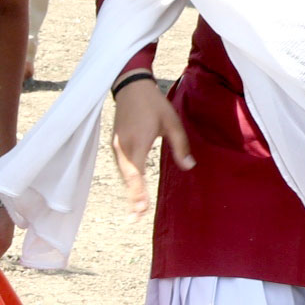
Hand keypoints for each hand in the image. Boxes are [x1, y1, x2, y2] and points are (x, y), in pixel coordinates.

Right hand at [109, 77, 191, 216]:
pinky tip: (132, 190)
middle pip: (127, 178)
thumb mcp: (172, 122)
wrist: (131, 86)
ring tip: (134, 210)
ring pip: (122, 174)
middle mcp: (123, 147)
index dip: (139, 193)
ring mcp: (116, 146)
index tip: (143, 209)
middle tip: (135, 218)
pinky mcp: (115, 144)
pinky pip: (121, 167)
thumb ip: (180, 146)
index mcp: (137, 142)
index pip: (137, 174)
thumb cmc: (154, 103)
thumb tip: (189, 166)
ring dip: (129, 191)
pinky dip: (126, 180)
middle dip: (132, 198)